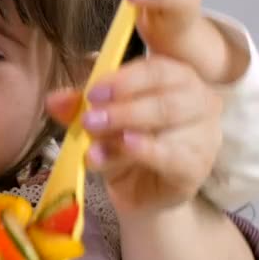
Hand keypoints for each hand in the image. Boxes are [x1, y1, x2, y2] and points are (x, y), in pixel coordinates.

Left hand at [46, 55, 221, 216]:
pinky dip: (146, 150)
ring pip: (169, 123)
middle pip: (166, 95)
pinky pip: (173, 155)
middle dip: (123, 107)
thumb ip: (78, 106)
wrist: (138, 191)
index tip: (93, 93)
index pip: (158, 68)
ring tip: (95, 144)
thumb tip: (54, 100)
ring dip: (126, 129)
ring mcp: (204, 134)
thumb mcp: (97, 120)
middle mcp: (199, 100)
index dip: (124, 79)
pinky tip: (127, 146)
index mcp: (176, 77)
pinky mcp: (197, 167)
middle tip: (89, 120)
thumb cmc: (123, 144)